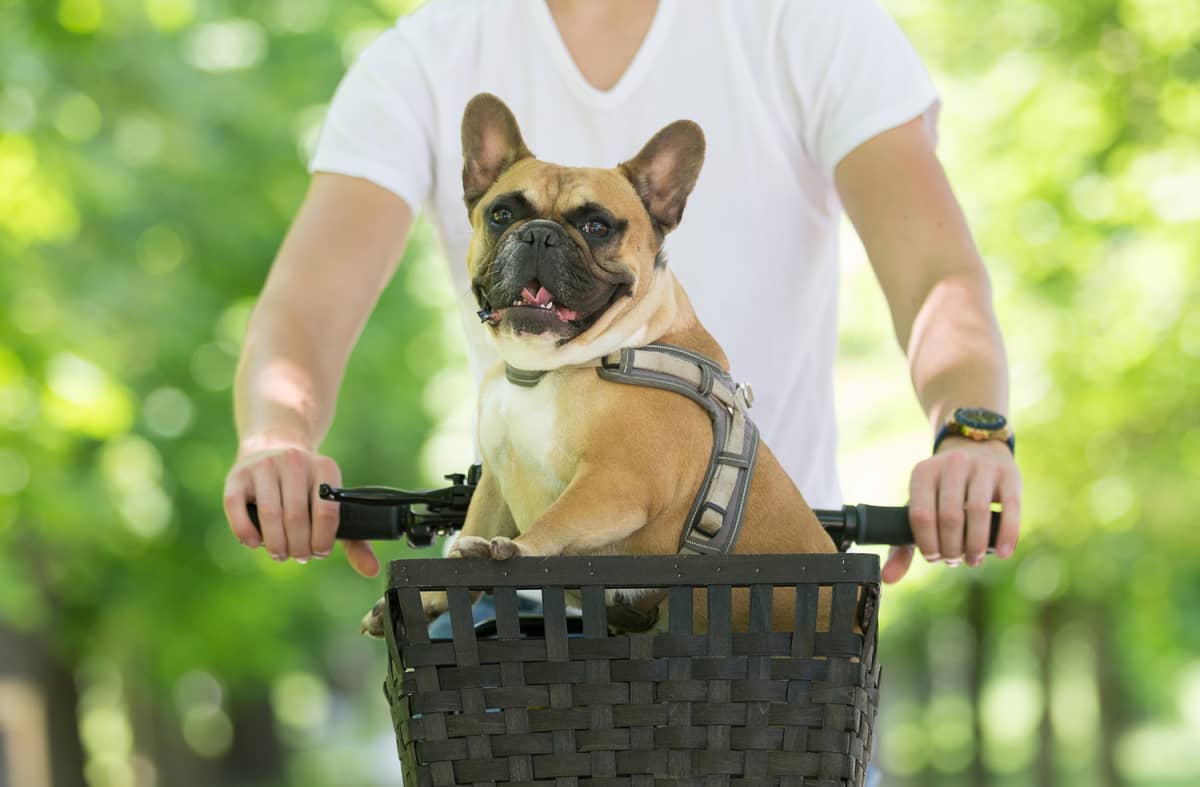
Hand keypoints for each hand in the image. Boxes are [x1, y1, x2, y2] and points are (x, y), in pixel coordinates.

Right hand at [222, 444, 378, 576]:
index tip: (319, 551)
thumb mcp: (333, 504)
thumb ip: (355, 539)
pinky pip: (237, 508)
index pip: (327, 511)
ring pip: (269, 514)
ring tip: (281, 553)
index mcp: (325, 467)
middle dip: (298, 546)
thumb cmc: (308, 489)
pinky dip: (246, 532)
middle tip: (299, 556)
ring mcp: (264, 466)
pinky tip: (255, 543)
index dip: (322, 540)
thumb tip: (372, 571)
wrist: (273, 446)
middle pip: (296, 516)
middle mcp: (295, 462)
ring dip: (276, 543)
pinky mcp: (237, 475)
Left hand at [882, 437, 1020, 582]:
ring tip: (972, 560)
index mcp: (924, 472)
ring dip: (975, 544)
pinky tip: (1001, 553)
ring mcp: (981, 467)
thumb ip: (902, 545)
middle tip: (954, 560)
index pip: (921, 515)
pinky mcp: (1008, 474)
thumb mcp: (920, 507)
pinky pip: (1010, 508)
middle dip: (952, 547)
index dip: (927, 543)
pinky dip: (1006, 534)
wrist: (976, 451)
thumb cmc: (942, 491)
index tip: (933, 557)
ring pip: (978, 511)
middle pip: (950, 516)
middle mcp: (951, 464)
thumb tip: (888, 578)